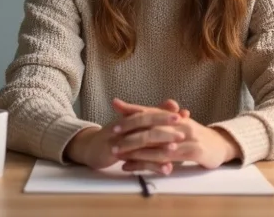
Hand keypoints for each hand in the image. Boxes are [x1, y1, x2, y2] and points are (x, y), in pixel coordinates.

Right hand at [65, 98, 185, 169]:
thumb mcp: (133, 122)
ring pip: (140, 143)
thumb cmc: (116, 135)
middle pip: (145, 125)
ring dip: (158, 146)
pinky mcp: (114, 155)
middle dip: (164, 128)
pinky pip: (135, 161)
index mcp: (130, 117)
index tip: (183, 113)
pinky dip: (152, 165)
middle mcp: (124, 126)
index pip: (149, 112)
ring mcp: (118, 140)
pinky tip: (166, 169)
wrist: (90, 147)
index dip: (165, 113)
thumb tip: (175, 104)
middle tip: (183, 131)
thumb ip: (154, 113)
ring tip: (175, 149)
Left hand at [112, 115, 240, 173]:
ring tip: (119, 152)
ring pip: (157, 142)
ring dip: (136, 148)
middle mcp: (180, 123)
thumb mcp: (177, 123)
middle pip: (151, 125)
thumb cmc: (194, 135)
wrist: (220, 145)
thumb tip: (137, 110)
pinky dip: (151, 162)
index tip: (115, 111)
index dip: (133, 111)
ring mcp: (187, 137)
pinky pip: (168, 157)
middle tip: (113, 133)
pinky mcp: (194, 151)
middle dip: (131, 129)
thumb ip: (158, 118)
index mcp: (174, 116)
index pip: (151, 110)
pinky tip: (139, 165)